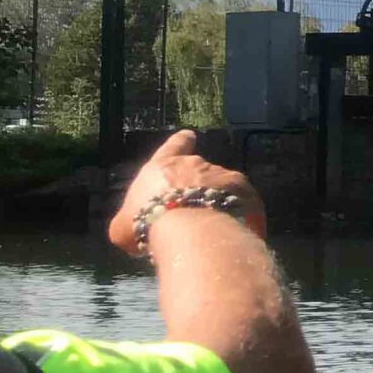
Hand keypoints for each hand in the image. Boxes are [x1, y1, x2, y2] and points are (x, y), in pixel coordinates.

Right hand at [108, 130, 266, 256]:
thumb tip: (131, 230)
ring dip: (221, 204)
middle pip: (201, 172)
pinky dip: (240, 218)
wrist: (190, 228)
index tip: (189, 136)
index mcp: (165, 166)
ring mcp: (226, 177)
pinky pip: (244, 206)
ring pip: (225, 190)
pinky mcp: (249, 194)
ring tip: (213, 230)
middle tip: (194, 214)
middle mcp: (198, 165)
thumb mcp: (124, 227)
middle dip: (199, 189)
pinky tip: (233, 236)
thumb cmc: (148, 222)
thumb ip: (130, 222)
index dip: (181, 142)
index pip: (174, 146)